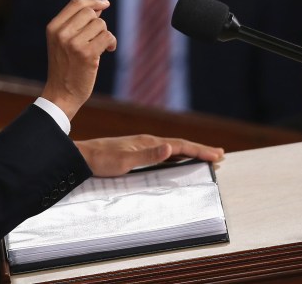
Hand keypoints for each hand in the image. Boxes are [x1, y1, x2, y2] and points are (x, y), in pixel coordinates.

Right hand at [41, 0, 115, 120]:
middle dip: (99, 22)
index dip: (93, 1)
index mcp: (53, 28)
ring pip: (101, 24)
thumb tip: (99, 6)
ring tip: (101, 47)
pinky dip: (112, 43)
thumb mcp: (63, 42)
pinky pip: (107, 36)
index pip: (76, 4)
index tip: (105, 4)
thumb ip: (76, 23)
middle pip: (90, 12)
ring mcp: (73, 44)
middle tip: (97, 37)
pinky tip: (109, 50)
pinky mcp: (87, 54)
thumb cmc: (65, 67)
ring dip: (105, 34)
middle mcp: (61, 33)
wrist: (61, 94)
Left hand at [75, 135, 224, 177]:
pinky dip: (176, 156)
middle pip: (180, 145)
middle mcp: (147, 141)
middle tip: (219, 155)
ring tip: (204, 157)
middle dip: (199, 150)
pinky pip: (163, 153)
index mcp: (148, 142)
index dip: (200, 150)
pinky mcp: (135, 152)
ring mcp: (141, 146)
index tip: (217, 155)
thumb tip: (171, 147)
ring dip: (189, 153)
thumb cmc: (101, 160)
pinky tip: (176, 160)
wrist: (82, 156)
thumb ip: (148, 155)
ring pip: (172, 149)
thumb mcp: (125, 160)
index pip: (180, 145)